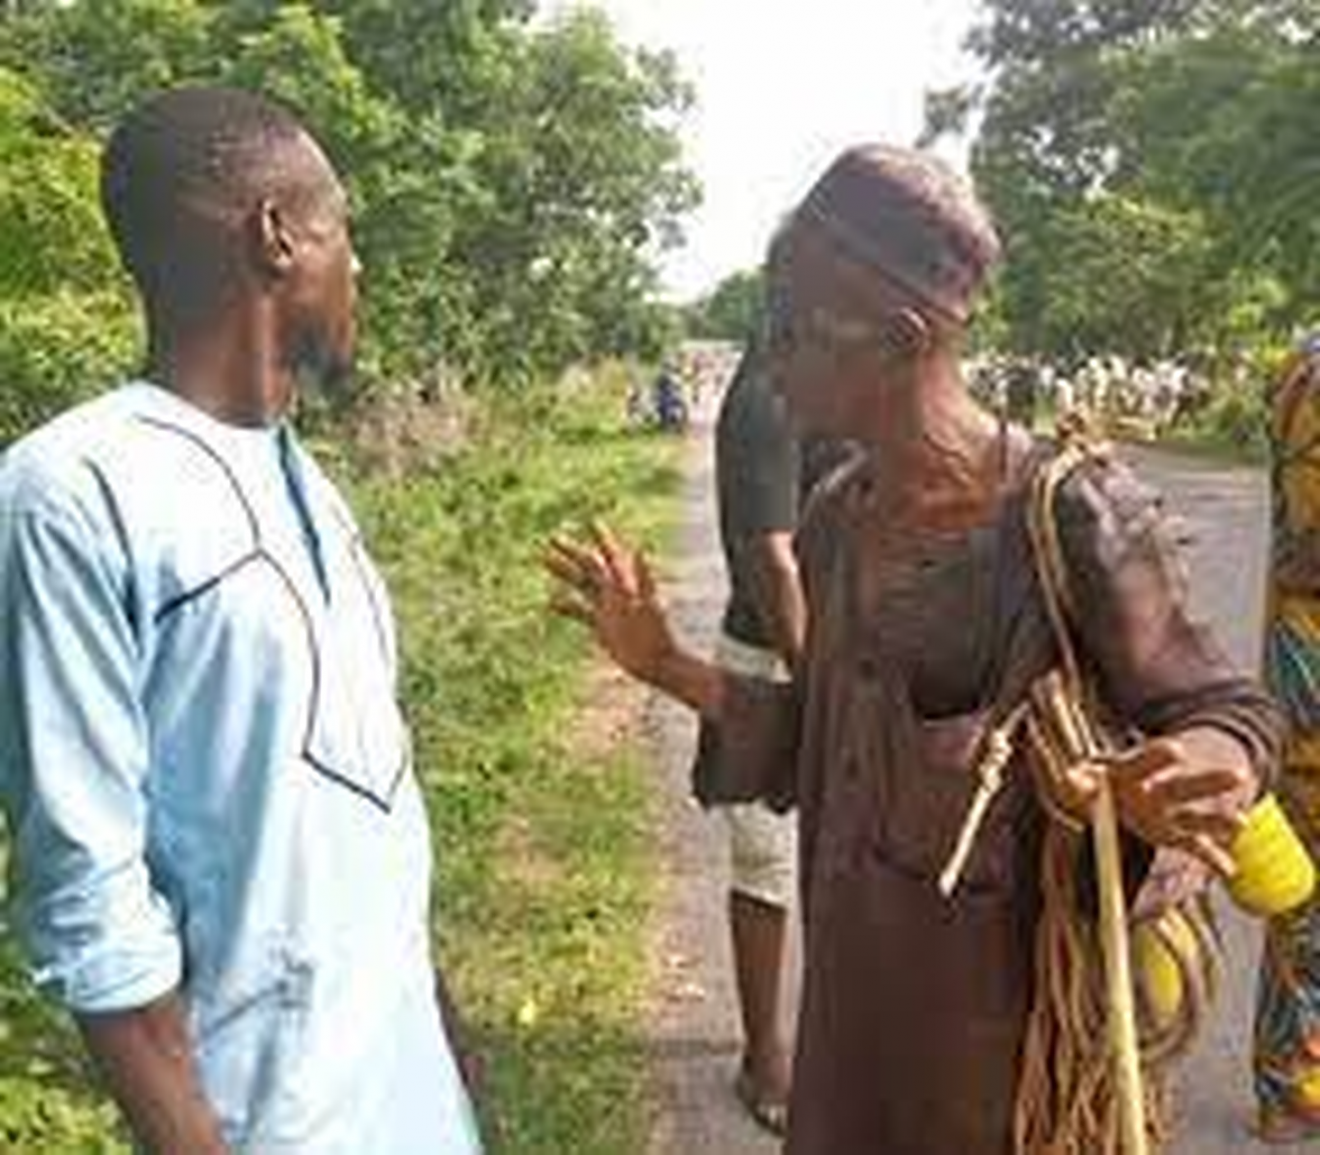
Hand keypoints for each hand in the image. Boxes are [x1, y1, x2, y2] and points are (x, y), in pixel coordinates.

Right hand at [544, 523, 677, 683]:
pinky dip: (565, 606)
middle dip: (572, 552)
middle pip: (590, 567)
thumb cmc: (658, 634)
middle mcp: (615, 593)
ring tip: (544, 558)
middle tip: (552, 538)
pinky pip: (580, 612)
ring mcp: (607, 608)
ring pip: (582, 585)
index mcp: (626, 586)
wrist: (659, 662)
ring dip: (564, 572)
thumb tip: (640, 551)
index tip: (592, 521)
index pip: (611, 557)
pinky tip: (549, 602)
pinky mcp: (601, 625)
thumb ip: (643, 579)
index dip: (602, 539)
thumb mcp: (649, 606)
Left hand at [1067, 736, 1250, 876]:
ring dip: (1218, 821)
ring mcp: (1170, 815)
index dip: (1158, 758)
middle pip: (1184, 788)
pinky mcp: (1175, 836)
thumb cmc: (1099, 781)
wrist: (1119, 787)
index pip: (1146, 762)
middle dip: (1209, 783)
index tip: (1176, 750)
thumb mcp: (1083, 777)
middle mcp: (1157, 792)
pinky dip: (1210, 859)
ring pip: (1197, 817)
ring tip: (1241, 824)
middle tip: (1238, 777)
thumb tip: (1068, 778)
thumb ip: (1077, 781)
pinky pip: (1195, 849)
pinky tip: (1227, 869)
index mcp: (1134, 772)